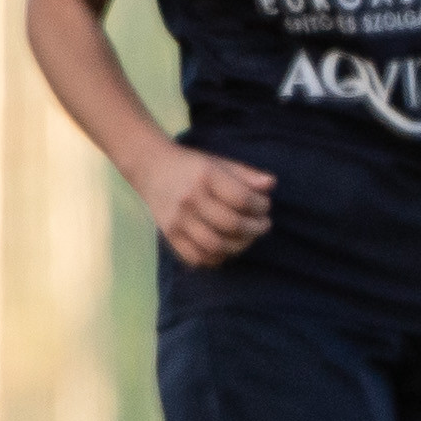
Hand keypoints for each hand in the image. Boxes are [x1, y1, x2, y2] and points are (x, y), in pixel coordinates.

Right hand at [135, 146, 274, 267]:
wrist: (149, 167)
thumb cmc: (192, 166)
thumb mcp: (219, 163)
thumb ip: (246, 174)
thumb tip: (271, 184)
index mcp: (204, 177)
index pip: (241, 199)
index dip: (260, 206)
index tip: (264, 206)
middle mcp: (189, 199)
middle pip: (231, 224)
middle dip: (255, 228)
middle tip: (263, 225)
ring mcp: (177, 220)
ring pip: (215, 245)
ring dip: (239, 246)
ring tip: (247, 237)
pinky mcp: (169, 235)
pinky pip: (196, 257)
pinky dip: (216, 257)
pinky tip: (226, 247)